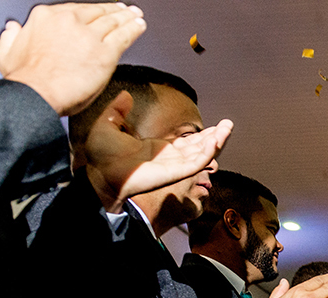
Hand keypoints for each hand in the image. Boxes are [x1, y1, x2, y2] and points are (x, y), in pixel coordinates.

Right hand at [0, 3, 146, 115]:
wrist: (36, 95)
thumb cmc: (24, 80)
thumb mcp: (7, 53)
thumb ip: (11, 38)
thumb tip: (14, 29)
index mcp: (46, 18)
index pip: (74, 10)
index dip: (90, 11)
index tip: (97, 12)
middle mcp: (69, 22)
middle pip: (97, 13)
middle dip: (112, 11)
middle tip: (123, 10)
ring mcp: (88, 36)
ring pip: (113, 22)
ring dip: (127, 17)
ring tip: (135, 15)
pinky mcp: (105, 53)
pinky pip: (124, 36)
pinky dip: (134, 29)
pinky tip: (139, 26)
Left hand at [83, 91, 231, 211]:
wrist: (99, 172)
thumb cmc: (101, 157)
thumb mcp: (108, 124)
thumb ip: (118, 110)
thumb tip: (124, 95)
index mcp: (159, 149)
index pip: (188, 142)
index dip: (202, 134)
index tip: (215, 126)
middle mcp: (170, 159)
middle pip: (200, 147)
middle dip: (216, 136)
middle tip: (228, 124)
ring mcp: (173, 166)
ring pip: (202, 154)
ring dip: (217, 141)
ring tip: (228, 128)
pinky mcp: (174, 172)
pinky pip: (196, 163)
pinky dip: (208, 152)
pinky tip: (215, 140)